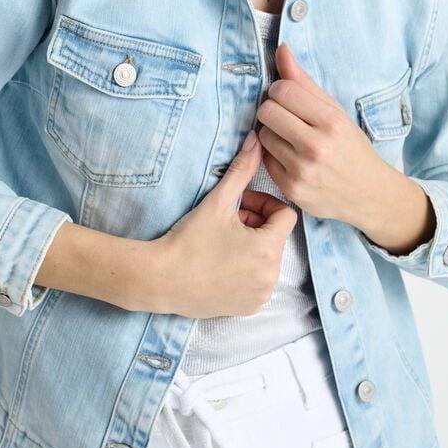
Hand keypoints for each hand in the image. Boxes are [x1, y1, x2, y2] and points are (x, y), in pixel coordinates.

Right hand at [153, 132, 297, 317]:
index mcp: (269, 248)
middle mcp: (271, 275)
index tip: (240, 204)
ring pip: (268, 259)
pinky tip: (220, 265)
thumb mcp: (217, 202)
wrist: (161, 280)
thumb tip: (256, 140)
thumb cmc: (188, 241)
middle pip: (276, 237)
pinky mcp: (249, 307)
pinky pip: (258, 281)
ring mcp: (260, 294)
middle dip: (255, 224)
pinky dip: (245, 270)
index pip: (286, 215)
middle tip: (226, 221)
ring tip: (222, 242)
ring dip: (251, 246)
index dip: (264, 204)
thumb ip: (242, 170)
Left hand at [255, 43, 385, 226]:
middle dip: (272, 110)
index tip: (289, 98)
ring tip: (291, 138)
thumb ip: (305, 82)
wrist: (369, 194)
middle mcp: (316, 147)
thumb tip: (281, 50)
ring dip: (272, 133)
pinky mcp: (291, 189)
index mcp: (330, 122)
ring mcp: (302, 170)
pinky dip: (273, 155)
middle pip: (267, 111)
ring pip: (262, 135)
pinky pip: (264, 159)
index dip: (280, 90)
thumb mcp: (335, 112)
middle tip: (286, 117)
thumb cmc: (351, 147)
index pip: (283, 90)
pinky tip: (291, 157)